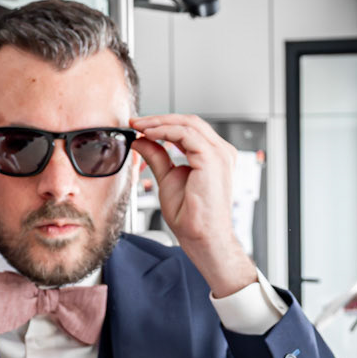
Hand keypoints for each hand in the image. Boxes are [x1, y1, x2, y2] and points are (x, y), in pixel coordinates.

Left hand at [133, 113, 255, 297]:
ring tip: (139, 126)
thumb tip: (141, 142)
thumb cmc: (193, 218)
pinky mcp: (212, 159)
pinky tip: (149, 134)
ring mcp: (220, 154)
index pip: (189, 130)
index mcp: (214, 157)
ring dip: (159, 122)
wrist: (203, 238)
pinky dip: (164, 131)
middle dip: (159, 119)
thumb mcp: (168, 179)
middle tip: (135, 122)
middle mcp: (221, 153)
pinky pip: (185, 134)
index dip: (163, 124)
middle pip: (189, 121)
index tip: (140, 127)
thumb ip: (157, 158)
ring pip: (188, 123)